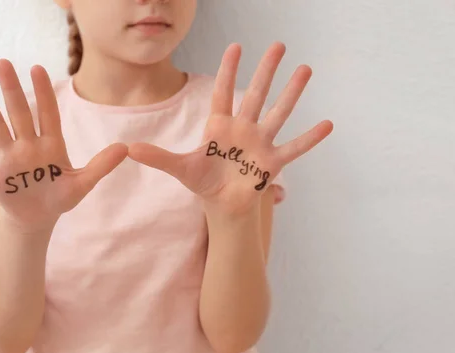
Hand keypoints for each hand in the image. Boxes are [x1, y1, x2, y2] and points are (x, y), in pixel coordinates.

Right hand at [0, 59, 127, 230]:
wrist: (37, 219)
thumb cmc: (60, 198)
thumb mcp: (82, 184)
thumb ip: (101, 166)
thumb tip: (125, 148)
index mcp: (51, 145)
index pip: (48, 113)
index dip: (43, 93)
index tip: (38, 69)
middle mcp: (28, 145)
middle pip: (19, 113)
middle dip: (12, 89)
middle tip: (3, 63)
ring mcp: (9, 157)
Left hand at [128, 42, 332, 214]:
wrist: (222, 204)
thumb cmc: (203, 182)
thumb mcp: (180, 167)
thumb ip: (157, 156)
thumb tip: (127, 148)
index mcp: (219, 126)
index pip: (223, 92)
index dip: (227, 70)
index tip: (235, 46)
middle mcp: (243, 129)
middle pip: (255, 95)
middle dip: (266, 70)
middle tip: (279, 45)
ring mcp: (260, 144)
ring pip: (278, 114)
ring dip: (291, 94)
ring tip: (305, 69)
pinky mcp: (272, 164)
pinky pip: (293, 148)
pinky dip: (309, 139)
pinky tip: (327, 124)